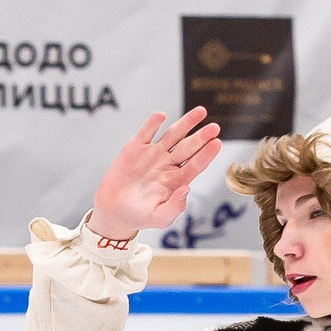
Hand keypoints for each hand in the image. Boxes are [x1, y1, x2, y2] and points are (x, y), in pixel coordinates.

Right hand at [88, 109, 222, 242]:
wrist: (114, 210)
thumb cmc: (139, 216)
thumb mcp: (159, 218)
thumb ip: (174, 207)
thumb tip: (186, 189)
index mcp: (177, 180)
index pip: (196, 165)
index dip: (206, 154)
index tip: (216, 143)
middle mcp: (168, 164)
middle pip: (188, 147)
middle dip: (201, 137)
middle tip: (215, 127)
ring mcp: (153, 154)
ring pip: (173, 134)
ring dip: (186, 123)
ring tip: (201, 112)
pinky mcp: (136, 147)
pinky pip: (146, 132)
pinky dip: (153, 123)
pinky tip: (161, 116)